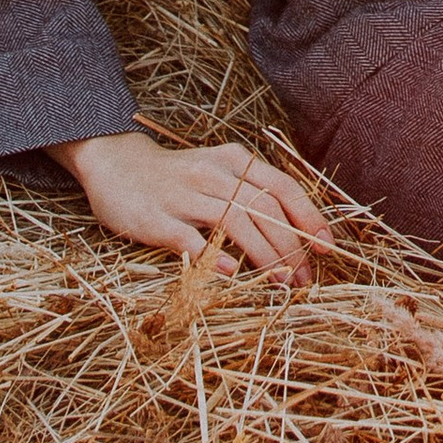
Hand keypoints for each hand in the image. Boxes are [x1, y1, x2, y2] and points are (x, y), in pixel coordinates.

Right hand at [53, 129, 336, 284]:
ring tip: (282, 282)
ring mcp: (185, 195)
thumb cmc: (178, 175)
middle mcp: (213, 173)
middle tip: (305, 278)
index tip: (327, 247)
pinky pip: (191, 238)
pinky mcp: (158, 218)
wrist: (116, 163)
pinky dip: (214, 257)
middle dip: (292, 247)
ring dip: (265, 255)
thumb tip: (297, 227)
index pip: (282, 187)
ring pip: (236, 221)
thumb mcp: (219, 170)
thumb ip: (253, 190)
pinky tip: (232, 274)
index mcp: (233, 160)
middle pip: (264, 209)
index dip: (309, 218)